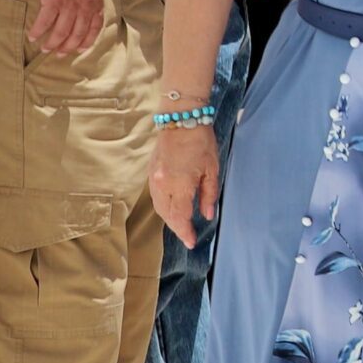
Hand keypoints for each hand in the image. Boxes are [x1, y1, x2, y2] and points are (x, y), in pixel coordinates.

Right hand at [30, 0, 107, 55]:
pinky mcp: (53, 0)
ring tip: (45, 49)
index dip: (87, 41)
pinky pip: (45, 21)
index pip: (94, 27)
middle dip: (68, 47)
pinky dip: (38, 30)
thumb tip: (83, 9)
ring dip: (52, 43)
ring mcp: (69, 4)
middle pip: (77, 34)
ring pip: (61, 32)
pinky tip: (32, 36)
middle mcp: (85, 6)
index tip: (79, 49)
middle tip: (59, 54)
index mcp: (96, 1)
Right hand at [148, 126, 221, 248]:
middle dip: (177, 228)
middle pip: (167, 215)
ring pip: (159, 207)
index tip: (191, 242)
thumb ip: (208, 194)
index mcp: (179, 185)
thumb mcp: (211, 169)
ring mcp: (154, 179)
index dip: (185, 231)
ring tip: (180, 226)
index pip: (181, 216)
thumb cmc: (201, 142)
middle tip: (187, 237)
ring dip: (169, 219)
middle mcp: (162, 185)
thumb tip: (207, 215)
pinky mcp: (151, 173)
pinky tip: (171, 209)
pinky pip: (155, 197)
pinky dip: (163, 207)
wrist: (180, 120)